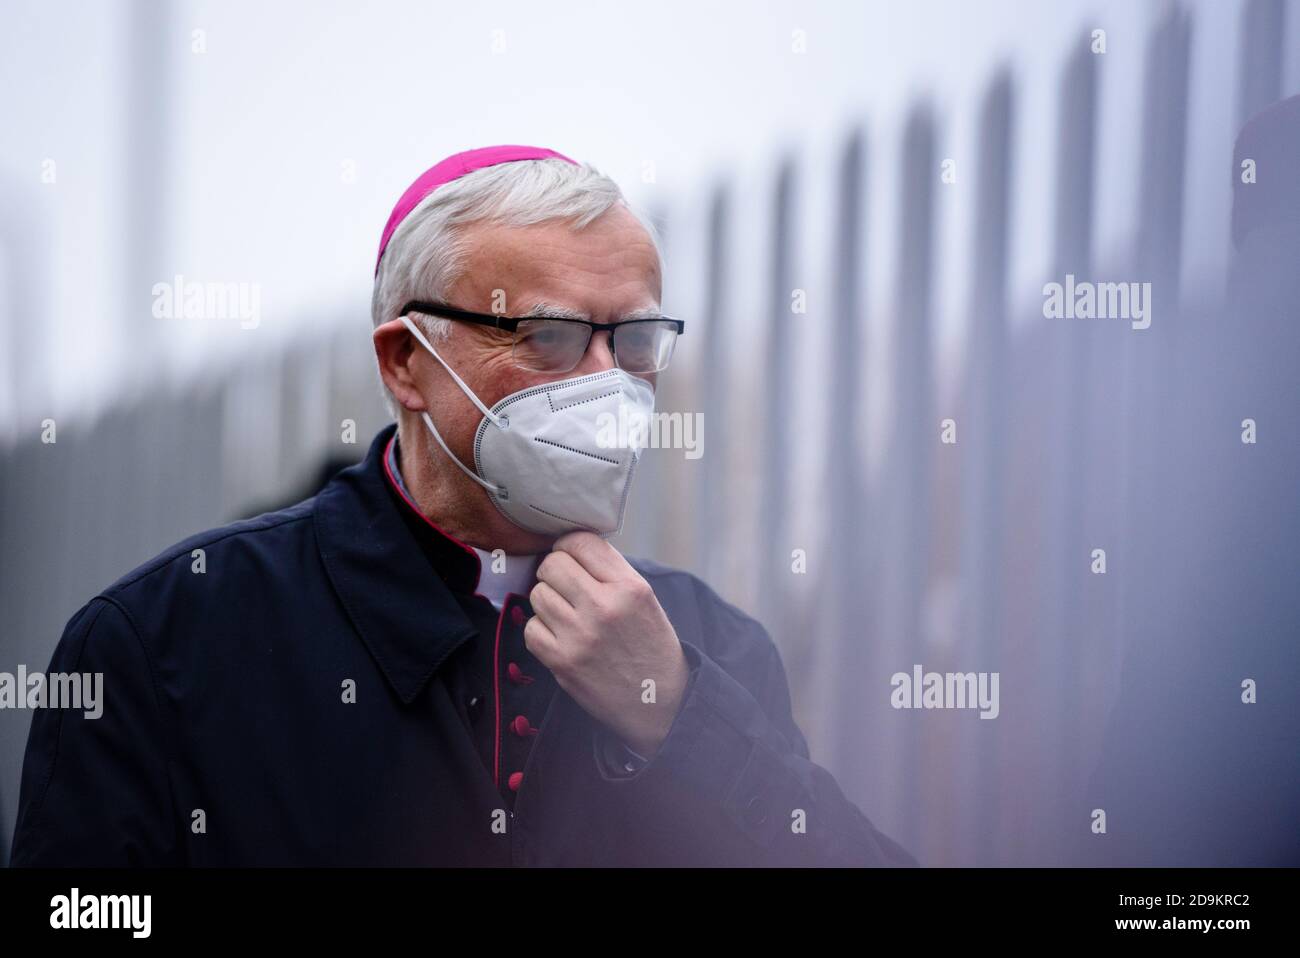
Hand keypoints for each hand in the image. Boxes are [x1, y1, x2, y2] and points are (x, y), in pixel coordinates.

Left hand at [525, 531, 688, 757]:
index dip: (569, 547)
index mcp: (630, 587)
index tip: (569, 557)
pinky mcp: (562, 661)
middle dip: (553, 572)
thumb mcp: (644, 598)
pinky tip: (560, 637)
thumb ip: (610, 571)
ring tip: (566, 615)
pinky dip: (540, 631)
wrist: (660, 702)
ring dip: (547, 602)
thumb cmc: (649, 645)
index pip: (581, 542)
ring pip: (537, 594)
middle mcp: (604, 607)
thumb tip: (568, 548)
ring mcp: (581, 635)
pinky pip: (530, 628)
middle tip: (564, 587)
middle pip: (552, 565)